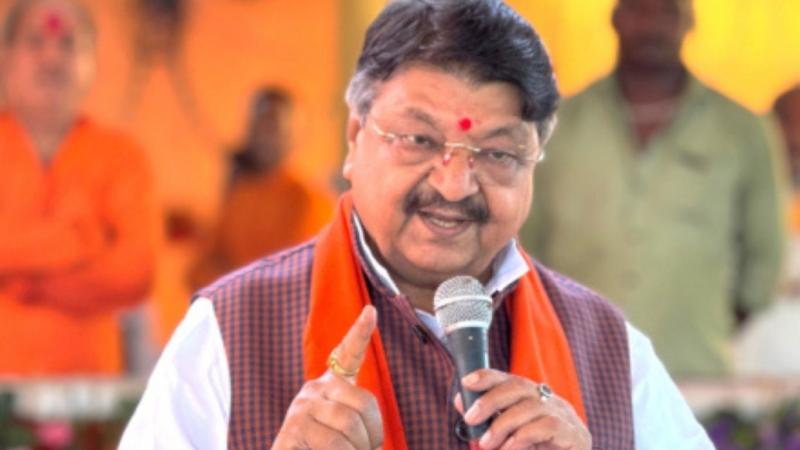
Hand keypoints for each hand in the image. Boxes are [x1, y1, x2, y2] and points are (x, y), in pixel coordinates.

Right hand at [272, 306, 383, 449]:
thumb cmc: (323, 449)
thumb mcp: (346, 433)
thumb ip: (359, 423)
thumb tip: (376, 442)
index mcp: (331, 387)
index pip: (347, 354)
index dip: (360, 332)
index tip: (371, 312)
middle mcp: (314, 390)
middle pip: (363, 402)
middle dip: (373, 434)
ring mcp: (300, 408)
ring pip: (350, 424)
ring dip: (359, 449)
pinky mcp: (292, 429)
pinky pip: (333, 442)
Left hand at [455, 369, 590, 449]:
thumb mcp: (508, 435)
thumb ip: (487, 418)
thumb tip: (460, 400)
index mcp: (533, 397)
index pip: (509, 379)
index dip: (488, 377)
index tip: (466, 382)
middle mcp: (549, 400)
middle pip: (518, 387)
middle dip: (490, 400)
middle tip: (470, 419)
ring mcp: (563, 414)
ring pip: (530, 407)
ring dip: (502, 424)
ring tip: (486, 444)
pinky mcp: (574, 433)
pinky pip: (546, 427)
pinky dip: (522, 437)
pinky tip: (509, 449)